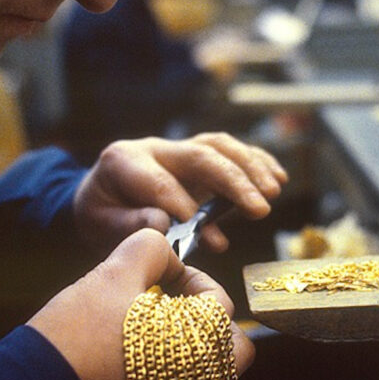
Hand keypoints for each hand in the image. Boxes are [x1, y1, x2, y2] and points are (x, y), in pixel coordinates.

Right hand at [27, 229, 253, 379]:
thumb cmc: (75, 336)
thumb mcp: (111, 275)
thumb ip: (148, 249)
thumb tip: (164, 253)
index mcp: (205, 345)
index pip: (220, 302)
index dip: (190, 279)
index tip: (160, 275)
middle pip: (227, 345)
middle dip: (201, 320)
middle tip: (164, 308)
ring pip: (205, 372)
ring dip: (184, 346)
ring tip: (142, 332)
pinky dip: (166, 375)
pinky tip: (129, 360)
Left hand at [72, 132, 286, 260]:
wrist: (100, 201)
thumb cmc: (100, 217)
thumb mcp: (101, 225)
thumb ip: (130, 223)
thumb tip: (165, 223)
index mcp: (124, 161)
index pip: (159, 182)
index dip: (181, 204)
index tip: (204, 232)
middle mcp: (155, 149)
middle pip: (200, 156)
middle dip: (233, 181)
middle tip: (260, 208)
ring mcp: (179, 151)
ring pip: (219, 147)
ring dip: (251, 168)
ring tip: (273, 191)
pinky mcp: (197, 159)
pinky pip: (229, 152)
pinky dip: (256, 161)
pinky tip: (278, 178)